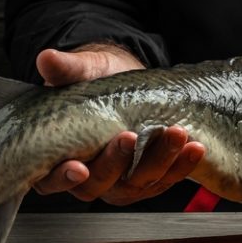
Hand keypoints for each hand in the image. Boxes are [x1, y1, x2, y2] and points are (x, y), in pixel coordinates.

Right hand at [32, 44, 205, 204]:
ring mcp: (121, 181)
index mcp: (57, 157)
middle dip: (116, 163)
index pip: (52, 179)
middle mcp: (88, 176)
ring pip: (138, 183)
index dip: (64, 177)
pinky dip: (182, 164)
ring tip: (176, 134)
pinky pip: (166, 178)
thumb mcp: (81, 70)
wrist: (127, 82)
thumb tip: (46, 58)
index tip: (79, 166)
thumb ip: (65, 69)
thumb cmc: (96, 80)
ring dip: (159, 162)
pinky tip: (194, 148)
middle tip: (130, 137)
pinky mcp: (149, 178)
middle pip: (99, 184)